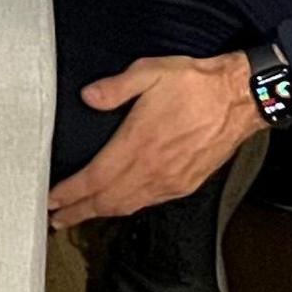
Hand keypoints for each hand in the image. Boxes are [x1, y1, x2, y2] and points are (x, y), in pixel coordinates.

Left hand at [47, 54, 267, 229]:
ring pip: (127, 206)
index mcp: (138, 144)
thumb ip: (116, 87)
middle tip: (55, 219)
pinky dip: (126, 209)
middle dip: (78, 211)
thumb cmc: (196, 85)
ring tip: (79, 216)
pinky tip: (118, 206)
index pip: (95, 178)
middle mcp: (152, 169)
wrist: (240, 100)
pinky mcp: (185, 185)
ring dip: (100, 214)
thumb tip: (88, 97)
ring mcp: (170, 181)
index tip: (51, 199)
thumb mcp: (150, 72)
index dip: (70, 192)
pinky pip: (148, 203)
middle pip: (107, 201)